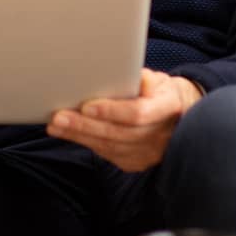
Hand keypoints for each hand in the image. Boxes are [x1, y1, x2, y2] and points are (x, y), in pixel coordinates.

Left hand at [46, 69, 201, 171]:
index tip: (87, 105)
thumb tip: (111, 73)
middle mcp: (161, 136)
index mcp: (168, 108)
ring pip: (109, 147)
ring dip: (79, 136)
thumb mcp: (157, 79)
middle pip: (118, 133)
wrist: (180, 118)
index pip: (138, 114)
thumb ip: (137, 79)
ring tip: (56, 125)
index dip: (112, 111)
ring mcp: (149, 153)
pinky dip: (86, 143)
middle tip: (59, 116)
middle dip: (85, 126)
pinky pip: (107, 153)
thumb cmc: (162, 92)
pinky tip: (68, 133)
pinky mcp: (136, 162)